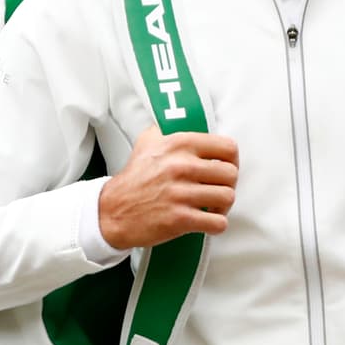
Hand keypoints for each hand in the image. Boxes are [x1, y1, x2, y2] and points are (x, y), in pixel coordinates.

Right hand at [98, 126, 238, 249]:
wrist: (112, 210)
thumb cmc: (134, 178)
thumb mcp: (147, 142)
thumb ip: (167, 129)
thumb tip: (182, 119)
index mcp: (179, 144)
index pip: (227, 147)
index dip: (232, 160)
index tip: (225, 168)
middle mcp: (182, 166)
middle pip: (231, 174)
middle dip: (228, 185)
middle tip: (218, 190)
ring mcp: (181, 193)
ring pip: (228, 197)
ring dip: (224, 206)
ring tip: (213, 207)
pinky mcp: (180, 219)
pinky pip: (218, 222)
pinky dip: (217, 225)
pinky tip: (208, 222)